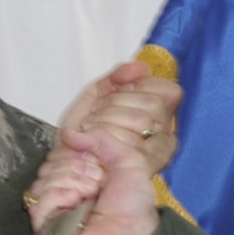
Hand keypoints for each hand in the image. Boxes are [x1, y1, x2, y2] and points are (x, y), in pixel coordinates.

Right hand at [27, 62, 179, 234]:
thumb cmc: (134, 204)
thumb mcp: (127, 159)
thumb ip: (101, 139)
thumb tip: (68, 132)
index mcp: (79, 173)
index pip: (60, 152)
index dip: (78, 155)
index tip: (100, 166)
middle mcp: (63, 189)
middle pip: (49, 165)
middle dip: (76, 170)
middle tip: (98, 185)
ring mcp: (54, 208)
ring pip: (42, 181)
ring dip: (70, 183)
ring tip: (90, 196)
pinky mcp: (46, 227)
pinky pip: (37, 202)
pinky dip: (56, 196)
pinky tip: (74, 201)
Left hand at [59, 60, 179, 174]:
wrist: (64, 162)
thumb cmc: (81, 134)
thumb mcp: (96, 96)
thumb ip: (117, 78)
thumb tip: (139, 66)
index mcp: (158, 117)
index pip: (170, 91)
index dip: (139, 87)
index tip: (114, 94)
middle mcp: (163, 136)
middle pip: (153, 103)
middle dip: (115, 103)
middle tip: (97, 114)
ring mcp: (156, 154)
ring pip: (142, 120)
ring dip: (106, 119)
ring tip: (91, 128)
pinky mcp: (142, 168)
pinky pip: (129, 140)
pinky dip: (102, 136)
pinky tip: (90, 140)